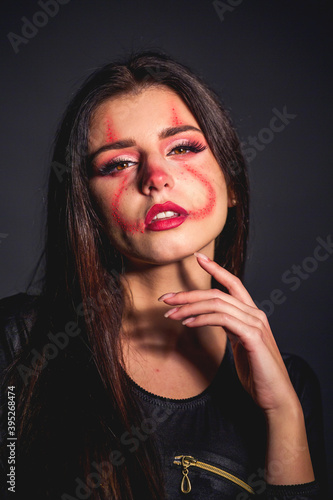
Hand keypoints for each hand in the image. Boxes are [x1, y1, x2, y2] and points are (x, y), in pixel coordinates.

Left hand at [159, 252, 299, 415]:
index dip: (216, 268)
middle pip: (218, 293)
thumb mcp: (240, 344)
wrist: (276, 396)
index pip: (233, 283)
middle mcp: (255, 314)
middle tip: (165, 298)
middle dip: (188, 294)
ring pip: (218, 304)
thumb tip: (210, 319)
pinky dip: (203, 318)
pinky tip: (188, 323)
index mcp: (252, 314)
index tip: (198, 257)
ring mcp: (255, 324)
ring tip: (171, 314)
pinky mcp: (253, 337)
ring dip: (190, 307)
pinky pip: (223, 320)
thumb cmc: (256, 373)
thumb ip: (231, 328)